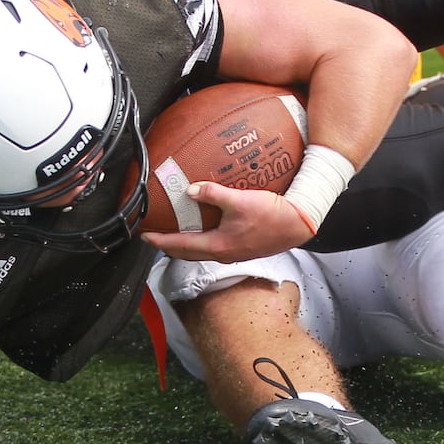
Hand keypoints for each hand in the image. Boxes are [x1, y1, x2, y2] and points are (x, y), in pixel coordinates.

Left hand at [142, 181, 313, 261]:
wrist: (297, 224)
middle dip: (170, 246)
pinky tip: (206, 228)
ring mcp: (234, 253)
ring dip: (186, 245)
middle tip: (156, 237)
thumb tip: (191, 190)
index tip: (145, 237)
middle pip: (188, 253)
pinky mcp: (243, 248)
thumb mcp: (239, 200)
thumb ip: (213, 193)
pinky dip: (202, 241)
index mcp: (218, 245)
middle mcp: (224, 253)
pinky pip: (215, 247)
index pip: (181, 246)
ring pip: (202, 252)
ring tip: (177, 233)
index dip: (161, 241)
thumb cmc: (271, 215)